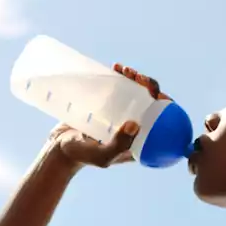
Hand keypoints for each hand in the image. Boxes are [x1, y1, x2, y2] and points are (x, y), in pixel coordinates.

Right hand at [48, 64, 170, 167]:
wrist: (59, 148)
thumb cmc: (82, 156)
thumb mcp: (101, 156)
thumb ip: (118, 145)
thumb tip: (135, 124)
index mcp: (141, 140)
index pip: (162, 121)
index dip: (166, 105)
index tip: (158, 94)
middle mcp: (134, 126)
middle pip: (151, 103)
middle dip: (150, 86)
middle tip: (139, 78)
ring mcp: (121, 114)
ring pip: (136, 92)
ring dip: (136, 79)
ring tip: (126, 70)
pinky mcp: (108, 104)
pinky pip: (120, 88)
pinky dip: (121, 77)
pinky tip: (116, 68)